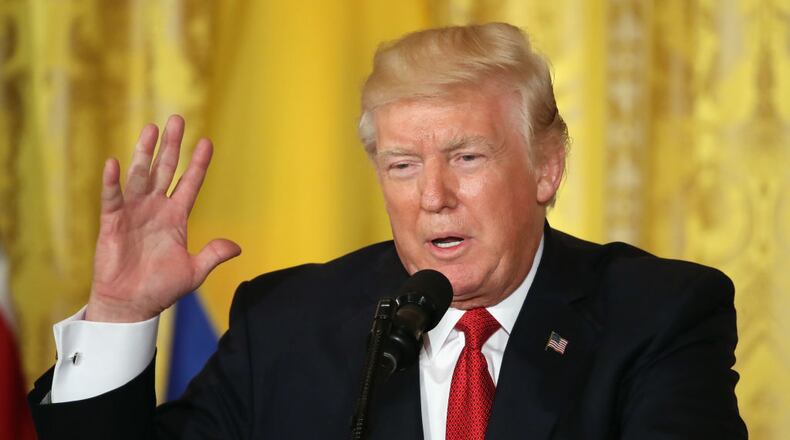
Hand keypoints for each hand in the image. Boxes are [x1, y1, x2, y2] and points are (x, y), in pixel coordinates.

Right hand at [85, 115, 240, 321]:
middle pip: (165, 170)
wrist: (132, 305)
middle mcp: (155, 209)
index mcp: (176, 218)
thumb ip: (213, 254)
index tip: (207, 142)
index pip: (190, 184)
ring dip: (144, 153)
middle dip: (171, 146)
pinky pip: (112, 198)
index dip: (199, 164)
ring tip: (151, 129)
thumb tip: (237, 246)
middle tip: (177, 119)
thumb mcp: (193, 271)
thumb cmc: (161, 288)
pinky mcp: (112, 223)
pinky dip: (112, 182)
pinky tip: (113, 162)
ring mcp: (133, 213)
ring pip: (140, 176)